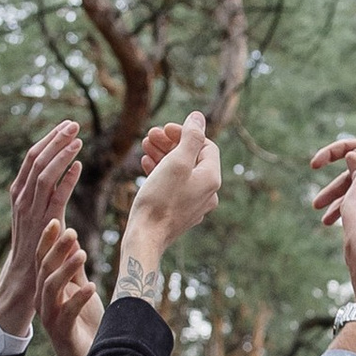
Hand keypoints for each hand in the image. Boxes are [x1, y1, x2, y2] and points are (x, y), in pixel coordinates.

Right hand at [0, 121, 82, 334]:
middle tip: (74, 124)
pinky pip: (53, 198)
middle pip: (36, 160)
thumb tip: (64, 173)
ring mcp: (29, 213)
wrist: (22, 283)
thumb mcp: (38, 217)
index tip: (66, 126)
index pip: (32, 158)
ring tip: (78, 138)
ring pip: (42, 175)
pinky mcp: (41, 226)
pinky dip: (66, 180)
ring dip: (60, 154)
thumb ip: (47, 196)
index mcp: (19, 194)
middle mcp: (21, 200)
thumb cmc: (34, 250)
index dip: (49, 140)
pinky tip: (79, 166)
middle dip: (55, 139)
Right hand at [35, 216, 101, 355]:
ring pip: (51, 289)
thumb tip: (72, 240)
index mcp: (47, 290)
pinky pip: (67, 312)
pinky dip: (78, 298)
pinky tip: (90, 286)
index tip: (56, 221)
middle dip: (57, 250)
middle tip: (71, 231)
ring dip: (66, 269)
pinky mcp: (61, 332)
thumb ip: (75, 269)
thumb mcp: (81, 290)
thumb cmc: (85, 324)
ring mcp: (50, 317)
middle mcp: (44, 302)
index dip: (47, 241)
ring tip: (83, 254)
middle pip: (45, 270)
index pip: (42, 260)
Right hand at [117, 113, 221, 302]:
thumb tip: (198, 117)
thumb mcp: (176, 162)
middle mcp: (207, 192)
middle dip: (171, 143)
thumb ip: (191, 137)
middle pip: (192, 158)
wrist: (145, 238)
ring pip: (181, 172)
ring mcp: (193, 204)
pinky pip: (173, 186)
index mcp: (211, 178)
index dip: (185, 133)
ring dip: (163, 155)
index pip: (205, 145)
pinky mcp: (178, 213)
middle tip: (150, 135)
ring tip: (144, 146)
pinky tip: (145, 164)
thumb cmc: (160, 200)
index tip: (164, 128)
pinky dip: (161, 172)